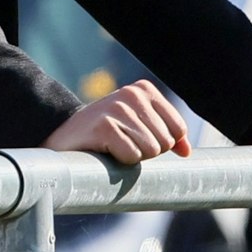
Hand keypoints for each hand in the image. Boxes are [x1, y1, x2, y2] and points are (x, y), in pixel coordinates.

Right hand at [42, 79, 191, 162]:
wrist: (63, 137)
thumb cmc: (106, 134)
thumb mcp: (140, 128)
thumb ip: (167, 136)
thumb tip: (187, 152)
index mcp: (145, 90)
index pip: (178, 129)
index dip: (162, 143)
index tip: (138, 138)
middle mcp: (133, 94)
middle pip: (165, 141)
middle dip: (146, 151)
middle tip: (122, 143)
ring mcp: (118, 108)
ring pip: (150, 150)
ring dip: (132, 156)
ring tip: (113, 145)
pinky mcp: (104, 126)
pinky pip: (131, 156)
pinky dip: (119, 161)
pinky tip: (104, 150)